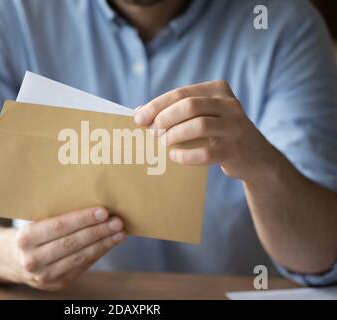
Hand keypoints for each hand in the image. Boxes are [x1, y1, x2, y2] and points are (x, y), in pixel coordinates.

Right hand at [6, 207, 125, 290]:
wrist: (11, 260)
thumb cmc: (30, 234)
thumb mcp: (34, 222)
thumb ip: (57, 216)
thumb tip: (94, 209)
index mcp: (26, 238)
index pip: (59, 227)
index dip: (83, 219)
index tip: (103, 212)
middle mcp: (33, 259)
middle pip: (72, 243)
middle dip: (98, 232)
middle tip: (117, 222)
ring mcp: (45, 276)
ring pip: (80, 257)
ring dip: (103, 244)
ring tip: (120, 233)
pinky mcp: (57, 284)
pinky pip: (82, 267)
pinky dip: (98, 254)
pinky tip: (109, 244)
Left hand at [135, 80, 280, 182]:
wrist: (256, 158)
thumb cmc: (220, 134)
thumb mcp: (204, 116)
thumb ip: (176, 111)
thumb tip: (139, 111)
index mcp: (218, 90)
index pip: (181, 93)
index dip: (156, 105)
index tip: (139, 118)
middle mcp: (229, 104)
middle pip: (189, 105)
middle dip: (165, 118)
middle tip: (153, 132)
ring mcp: (235, 127)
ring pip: (199, 125)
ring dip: (174, 135)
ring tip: (162, 143)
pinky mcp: (235, 150)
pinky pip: (205, 152)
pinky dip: (185, 155)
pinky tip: (174, 156)